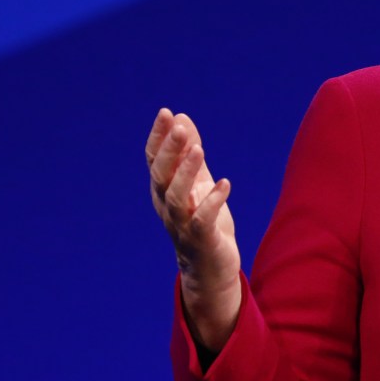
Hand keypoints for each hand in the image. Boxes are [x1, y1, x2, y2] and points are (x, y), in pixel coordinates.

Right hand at [145, 108, 241, 347]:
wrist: (211, 267)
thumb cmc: (203, 222)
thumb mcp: (197, 183)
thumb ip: (190, 154)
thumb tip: (182, 119)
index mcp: (164, 191)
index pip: (154, 161)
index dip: (158, 138)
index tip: (166, 113)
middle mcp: (168, 207)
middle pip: (161, 176)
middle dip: (170, 151)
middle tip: (180, 128)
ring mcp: (182, 225)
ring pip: (177, 197)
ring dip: (187, 173)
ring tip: (201, 150)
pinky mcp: (201, 240)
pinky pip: (203, 221)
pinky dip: (212, 202)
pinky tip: (225, 184)